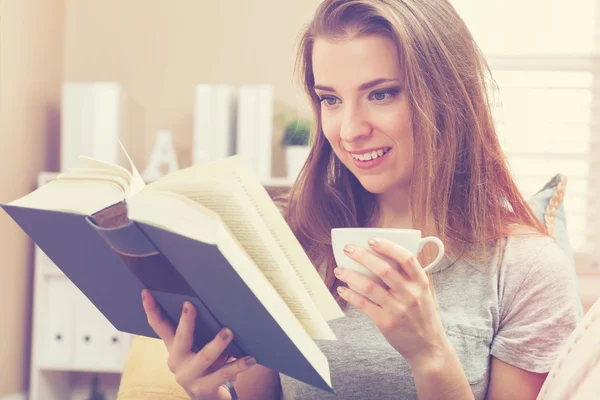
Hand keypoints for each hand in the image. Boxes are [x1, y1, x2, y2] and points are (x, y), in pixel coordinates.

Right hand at [141, 289, 256, 399]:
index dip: (152, 309)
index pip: (159, 326)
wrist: (205, 398)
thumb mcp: (197, 349)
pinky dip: (238, 365)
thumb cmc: (204, 366)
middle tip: (189, 305)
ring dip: (217, 343)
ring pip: (204, 357)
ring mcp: (189, 376)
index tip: (147, 292)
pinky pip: (223, 374)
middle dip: (185, 322)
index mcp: (173, 347)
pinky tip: (250, 358)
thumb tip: (216, 304)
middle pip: (180, 339)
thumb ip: (198, 332)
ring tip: (229, 332)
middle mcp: (177, 361)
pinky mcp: (203, 388)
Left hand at [333, 238, 449, 366]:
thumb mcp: (424, 293)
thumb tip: (380, 257)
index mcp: (421, 283)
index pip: (407, 258)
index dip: (388, 247)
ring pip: (369, 286)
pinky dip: (350, 295)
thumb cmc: (422, 315)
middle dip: (362, 256)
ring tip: (339, 269)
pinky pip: (364, 304)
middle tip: (348, 249)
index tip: (372, 240)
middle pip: (383, 269)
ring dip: (350, 275)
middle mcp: (410, 294)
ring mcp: (398, 309)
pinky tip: (342, 290)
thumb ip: (408, 277)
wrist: (428, 347)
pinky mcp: (386, 322)